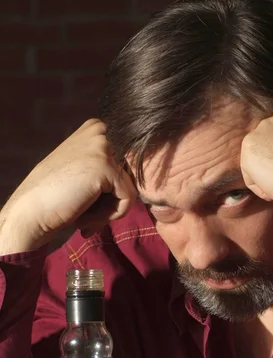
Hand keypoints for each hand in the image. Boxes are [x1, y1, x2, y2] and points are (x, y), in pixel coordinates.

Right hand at [0, 119, 135, 253]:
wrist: (31, 211)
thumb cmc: (58, 197)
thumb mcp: (86, 171)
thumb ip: (112, 168)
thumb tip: (146, 176)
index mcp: (97, 128)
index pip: (128, 165)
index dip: (113, 191)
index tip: (89, 203)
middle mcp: (101, 131)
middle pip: (131, 176)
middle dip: (113, 201)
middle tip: (87, 215)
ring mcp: (103, 146)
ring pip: (131, 188)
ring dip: (111, 210)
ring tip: (85, 217)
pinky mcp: (105, 166)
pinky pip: (128, 199)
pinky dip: (111, 215)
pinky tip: (87, 219)